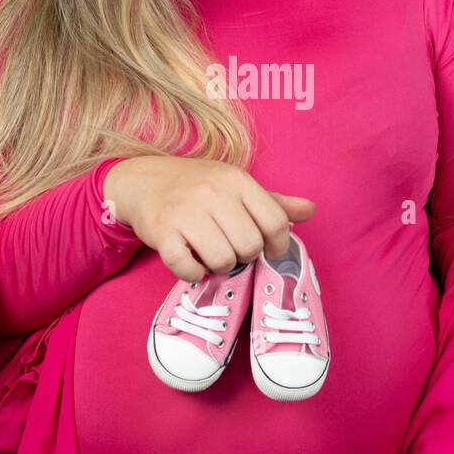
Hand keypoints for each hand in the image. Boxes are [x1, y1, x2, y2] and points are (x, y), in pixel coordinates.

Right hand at [103, 155, 315, 281]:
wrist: (143, 181)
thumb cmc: (196, 186)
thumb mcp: (236, 185)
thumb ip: (273, 201)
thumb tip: (311, 210)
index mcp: (236, 180)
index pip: (275, 220)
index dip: (279, 244)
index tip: (270, 250)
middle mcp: (212, 192)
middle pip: (250, 245)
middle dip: (244, 255)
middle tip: (230, 248)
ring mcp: (185, 212)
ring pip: (222, 260)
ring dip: (219, 266)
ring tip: (209, 254)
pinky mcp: (161, 232)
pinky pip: (188, 268)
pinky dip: (193, 273)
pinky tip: (191, 262)